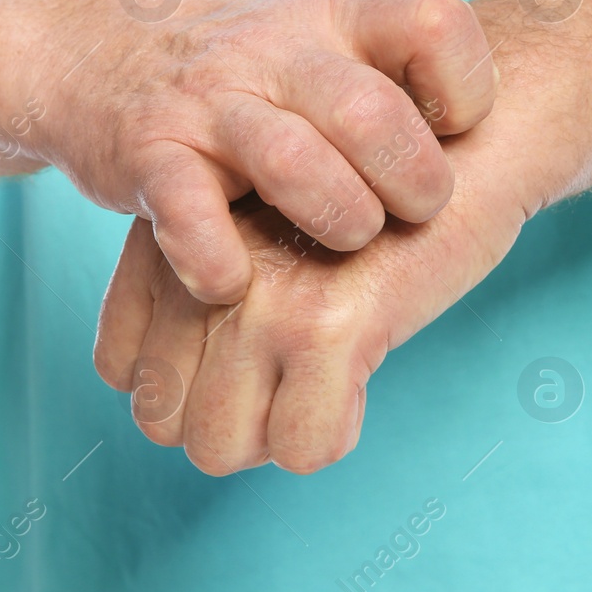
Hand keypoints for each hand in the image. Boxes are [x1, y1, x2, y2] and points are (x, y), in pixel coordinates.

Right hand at [0, 0, 496, 303]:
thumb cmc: (241, 73)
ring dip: (336, 218)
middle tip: (409, 215)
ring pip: (291, 161)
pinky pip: (188, 210)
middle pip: (370, 111)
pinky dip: (218, 259)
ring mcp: (208, 101)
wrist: (89, 48)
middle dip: (411, 182)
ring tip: (342, 244)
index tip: (458, 129)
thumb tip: (499, 145)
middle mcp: (275, 51)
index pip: (433, 22)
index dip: (465, 86)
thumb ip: (395, 82)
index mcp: (333, 19)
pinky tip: (234, 280)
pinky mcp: (146, 152)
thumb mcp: (320, 45)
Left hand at [92, 116, 532, 474]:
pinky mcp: (326, 325)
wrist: (469, 143)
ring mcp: (257, 300)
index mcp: (169, 240)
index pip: (122, 367)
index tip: (252, 362)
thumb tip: (170, 407)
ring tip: (328, 383)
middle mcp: (197, 269)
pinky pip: (303, 447)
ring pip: (220, 448)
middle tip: (298, 383)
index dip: (187, 390)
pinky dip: (334, 433)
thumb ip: (203, 289)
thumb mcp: (262, 221)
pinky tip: (362, 381)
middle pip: (165, 422)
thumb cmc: (371, 192)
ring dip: (278, 436)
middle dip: (233, 426)